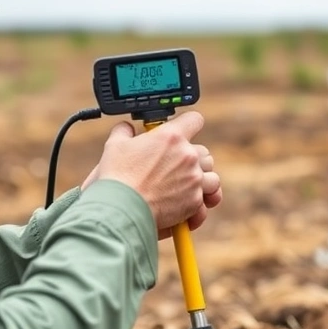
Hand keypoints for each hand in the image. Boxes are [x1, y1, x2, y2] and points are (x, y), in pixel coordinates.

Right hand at [87, 111, 220, 236]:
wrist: (121, 208)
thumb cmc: (117, 177)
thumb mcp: (115, 145)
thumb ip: (125, 132)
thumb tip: (126, 128)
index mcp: (172, 137)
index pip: (194, 120)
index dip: (189, 125)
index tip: (183, 132)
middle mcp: (188, 156)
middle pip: (204, 152)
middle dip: (192, 159)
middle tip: (175, 167)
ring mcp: (194, 179)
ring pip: (212, 177)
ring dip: (201, 182)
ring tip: (185, 188)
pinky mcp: (194, 201)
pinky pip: (206, 201)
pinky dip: (198, 205)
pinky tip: (187, 207)